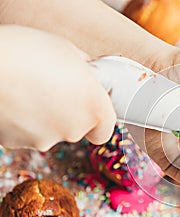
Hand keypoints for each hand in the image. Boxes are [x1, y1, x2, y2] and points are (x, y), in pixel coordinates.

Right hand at [0, 25, 115, 150]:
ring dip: (43, 116)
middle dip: (67, 112)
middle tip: (53, 87)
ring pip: (49, 131)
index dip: (97, 118)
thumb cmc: (26, 51)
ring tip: (27, 89)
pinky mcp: (17, 143)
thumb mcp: (65, 50)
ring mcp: (45, 139)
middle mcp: (74, 130)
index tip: (88, 106)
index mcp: (94, 108)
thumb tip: (84, 71)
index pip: (105, 129)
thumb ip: (83, 69)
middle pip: (76, 128)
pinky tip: (13, 99)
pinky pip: (25, 132)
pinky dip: (21, 121)